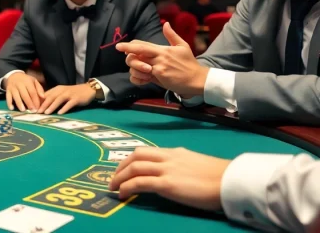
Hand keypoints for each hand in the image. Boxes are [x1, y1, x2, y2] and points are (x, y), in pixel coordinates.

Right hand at [4, 72, 44, 111]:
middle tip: (32, 111)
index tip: (38, 108)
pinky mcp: (7, 90)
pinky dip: (9, 103)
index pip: (32, 92)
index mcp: (28, 82)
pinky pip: (8, 97)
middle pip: (24, 95)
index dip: (35, 101)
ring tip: (23, 110)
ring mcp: (13, 87)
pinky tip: (11, 108)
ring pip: (16, 96)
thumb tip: (43, 97)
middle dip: (29, 104)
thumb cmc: (26, 80)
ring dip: (19, 104)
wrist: (14, 75)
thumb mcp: (34, 81)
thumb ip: (39, 89)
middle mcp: (19, 84)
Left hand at [38, 84, 95, 114]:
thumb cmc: (73, 93)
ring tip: (46, 113)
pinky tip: (60, 113)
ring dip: (52, 106)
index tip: (33, 108)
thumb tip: (42, 105)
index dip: (39, 101)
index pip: (46, 95)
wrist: (88, 89)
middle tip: (37, 112)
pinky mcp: (76, 98)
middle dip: (43, 105)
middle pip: (51, 97)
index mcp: (57, 89)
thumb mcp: (62, 93)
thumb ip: (53, 97)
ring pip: (59, 100)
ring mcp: (70, 94)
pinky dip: (64, 108)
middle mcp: (62, 90)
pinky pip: (69, 103)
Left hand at [109, 147, 230, 210]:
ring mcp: (167, 170)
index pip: (147, 152)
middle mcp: (168, 158)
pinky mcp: (167, 184)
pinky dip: (127, 187)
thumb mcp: (197, 164)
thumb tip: (176, 174)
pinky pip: (140, 183)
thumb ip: (183, 166)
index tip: (124, 169)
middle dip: (121, 166)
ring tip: (113, 188)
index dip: (132, 160)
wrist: (231, 182)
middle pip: (136, 156)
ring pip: (134, 167)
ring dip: (120, 177)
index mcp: (176, 152)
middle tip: (114, 178)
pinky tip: (122, 194)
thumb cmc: (220, 177)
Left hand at [115, 22, 208, 96]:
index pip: (141, 44)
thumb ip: (172, 35)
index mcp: (162, 49)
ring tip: (137, 70)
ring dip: (133, 67)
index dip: (130, 45)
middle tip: (124, 55)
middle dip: (127, 54)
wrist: (197, 79)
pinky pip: (141, 78)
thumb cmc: (189, 63)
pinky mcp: (159, 77)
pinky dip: (137, 78)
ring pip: (137, 65)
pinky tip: (141, 79)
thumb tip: (165, 23)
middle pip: (136, 53)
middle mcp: (159, 57)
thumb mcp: (182, 46)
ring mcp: (158, 67)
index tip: (121, 47)